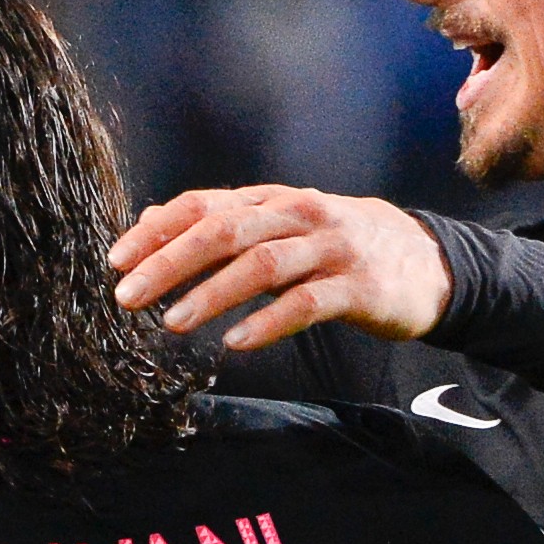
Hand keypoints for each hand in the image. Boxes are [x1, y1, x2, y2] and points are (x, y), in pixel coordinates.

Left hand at [110, 185, 453, 349]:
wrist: (427, 260)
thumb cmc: (334, 245)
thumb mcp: (277, 226)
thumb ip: (217, 225)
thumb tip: (149, 219)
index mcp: (270, 201)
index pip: (203, 206)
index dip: (156, 231)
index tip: (116, 262)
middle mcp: (298, 216)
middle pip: (224, 231)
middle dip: (170, 263)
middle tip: (128, 296)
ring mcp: (330, 249)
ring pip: (262, 265)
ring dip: (211, 293)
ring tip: (171, 322)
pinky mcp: (358, 287)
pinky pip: (307, 304)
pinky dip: (268, 323)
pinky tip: (234, 342)